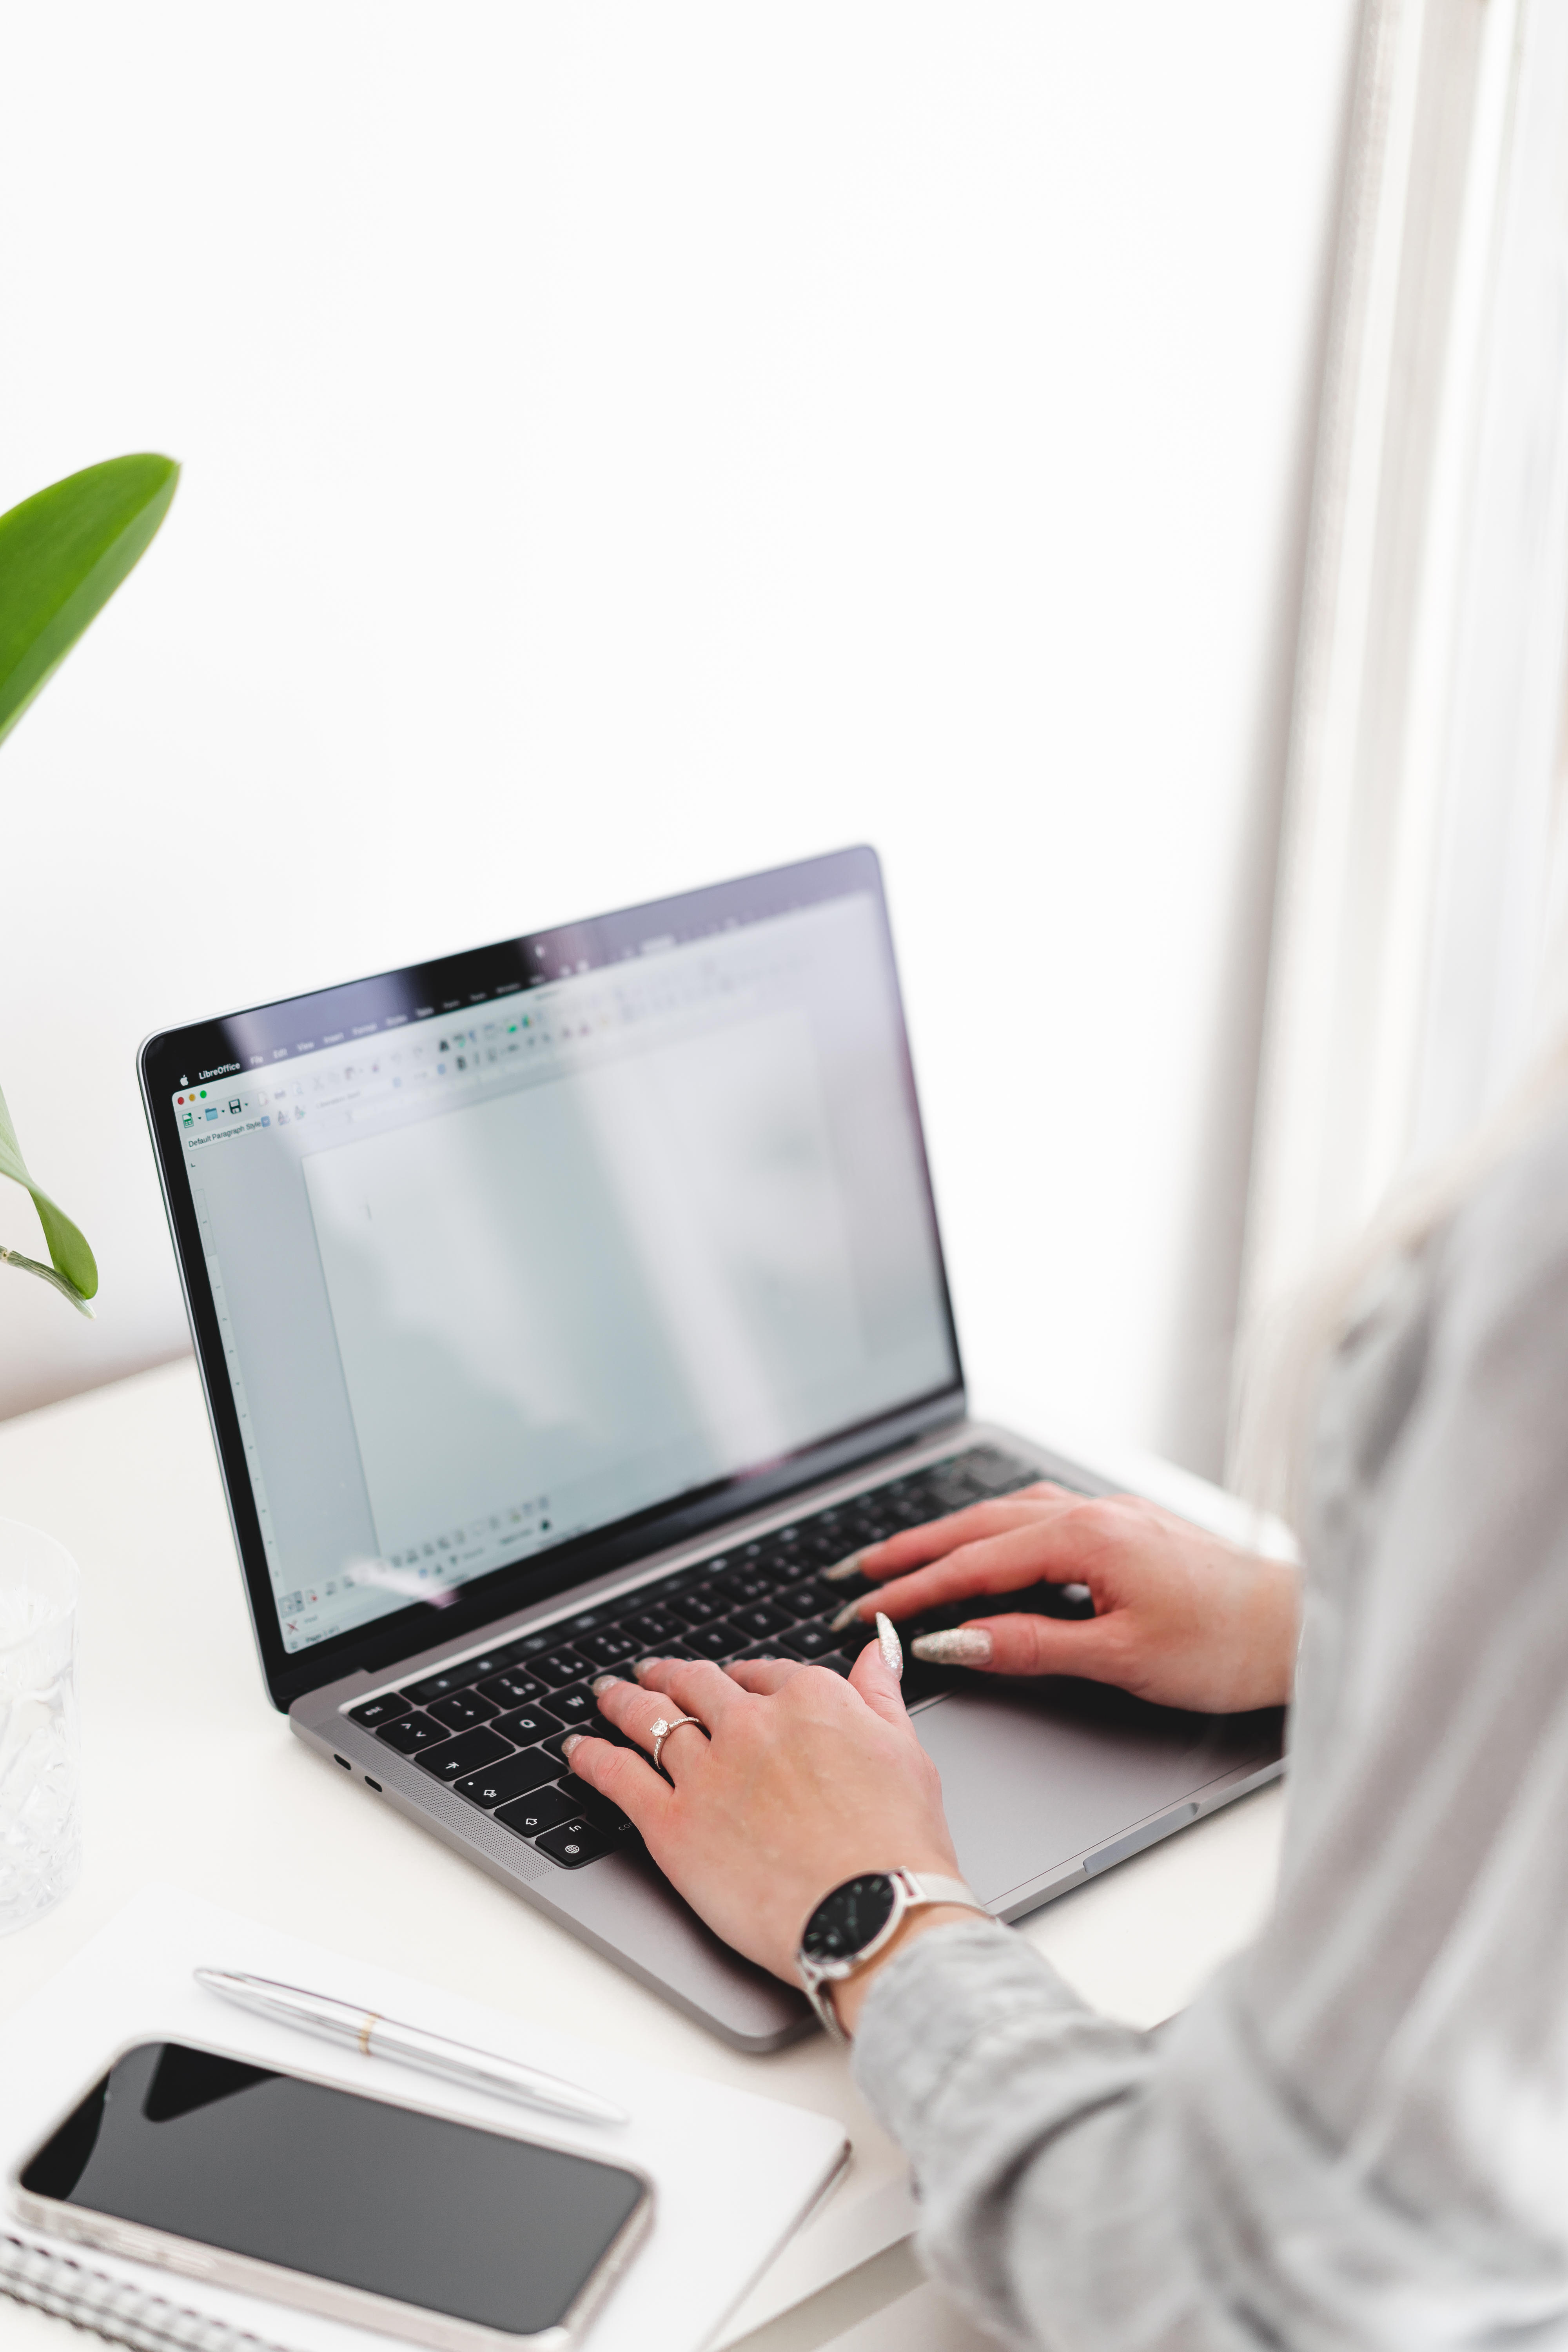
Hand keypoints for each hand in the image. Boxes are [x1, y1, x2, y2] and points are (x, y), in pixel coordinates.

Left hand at [560, 1648, 961, 1991]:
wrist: (872, 1913)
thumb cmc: (898, 1845)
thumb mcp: (906, 1753)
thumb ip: (881, 1697)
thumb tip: (877, 1652)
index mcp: (810, 1700)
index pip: (763, 1674)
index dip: (742, 1678)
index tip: (731, 1682)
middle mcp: (752, 1724)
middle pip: (697, 1687)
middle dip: (671, 1676)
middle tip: (653, 1673)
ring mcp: (707, 1771)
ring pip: (650, 1718)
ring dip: (623, 1701)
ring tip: (608, 1694)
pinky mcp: (672, 1822)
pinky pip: (617, 1776)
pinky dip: (591, 1758)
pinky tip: (577, 1750)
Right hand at [827, 1485, 1298, 1713]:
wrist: (1301, 1626)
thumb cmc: (1227, 1646)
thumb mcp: (1119, 1659)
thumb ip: (1028, 1645)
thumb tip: (952, 1642)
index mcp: (1086, 1537)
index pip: (973, 1565)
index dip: (912, 1591)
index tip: (863, 1611)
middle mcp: (1093, 1512)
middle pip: (977, 1526)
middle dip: (910, 1550)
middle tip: (855, 1571)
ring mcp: (1111, 1514)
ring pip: (1007, 1515)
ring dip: (950, 1535)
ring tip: (903, 1556)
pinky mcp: (1126, 1527)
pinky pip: (1040, 1516)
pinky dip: (996, 1529)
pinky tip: (987, 1544)